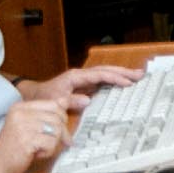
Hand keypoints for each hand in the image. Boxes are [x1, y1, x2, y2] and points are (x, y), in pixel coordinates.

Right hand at [0, 99, 71, 172]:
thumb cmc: (14, 146)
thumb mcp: (29, 125)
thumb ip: (46, 113)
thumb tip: (65, 101)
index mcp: (20, 107)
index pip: (53, 104)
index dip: (62, 118)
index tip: (60, 130)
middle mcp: (20, 113)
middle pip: (58, 117)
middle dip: (61, 132)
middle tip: (52, 142)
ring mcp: (22, 126)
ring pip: (57, 129)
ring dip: (53, 143)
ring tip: (39, 148)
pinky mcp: (26, 140)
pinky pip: (51, 143)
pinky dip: (48, 151)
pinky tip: (36, 153)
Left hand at [20, 66, 142, 110]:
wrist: (33, 96)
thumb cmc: (43, 98)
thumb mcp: (55, 101)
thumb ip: (70, 101)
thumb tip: (88, 100)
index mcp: (75, 77)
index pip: (99, 74)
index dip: (114, 78)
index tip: (127, 83)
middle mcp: (81, 75)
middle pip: (105, 70)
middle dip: (123, 72)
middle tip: (140, 75)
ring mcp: (83, 79)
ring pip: (105, 74)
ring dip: (121, 74)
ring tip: (137, 76)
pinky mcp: (84, 85)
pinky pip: (102, 81)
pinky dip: (114, 81)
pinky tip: (124, 84)